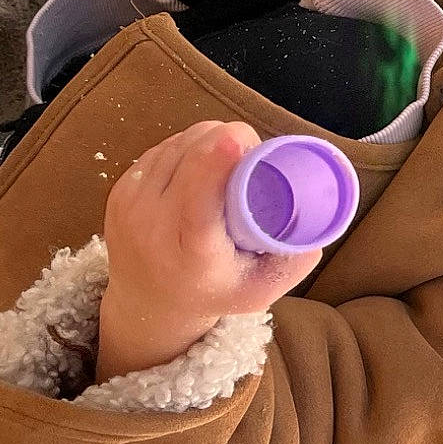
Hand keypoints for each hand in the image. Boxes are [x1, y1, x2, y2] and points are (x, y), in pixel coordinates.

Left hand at [96, 122, 321, 382]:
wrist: (148, 305)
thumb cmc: (216, 292)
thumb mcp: (262, 291)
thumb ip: (295, 261)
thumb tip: (322, 220)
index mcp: (192, 249)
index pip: (199, 195)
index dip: (218, 157)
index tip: (241, 140)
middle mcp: (153, 224)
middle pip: (193, 153)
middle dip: (229, 138)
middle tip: (255, 155)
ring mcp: (131, 204)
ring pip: (180, 143)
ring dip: (210, 138)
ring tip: (232, 156)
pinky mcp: (120, 190)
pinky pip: (163, 147)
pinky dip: (189, 145)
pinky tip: (203, 159)